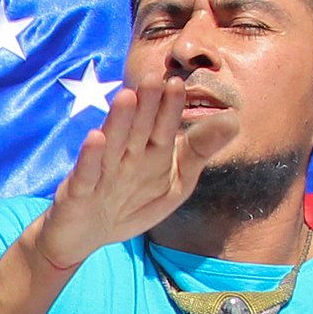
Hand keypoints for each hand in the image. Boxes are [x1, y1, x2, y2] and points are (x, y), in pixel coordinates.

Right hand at [27, 82, 204, 272]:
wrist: (83, 235)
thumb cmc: (131, 205)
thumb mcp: (174, 184)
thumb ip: (198, 152)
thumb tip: (233, 119)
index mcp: (150, 153)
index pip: (163, 128)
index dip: (170, 108)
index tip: (177, 84)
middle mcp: (125, 157)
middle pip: (138, 130)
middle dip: (146, 106)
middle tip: (153, 78)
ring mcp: (100, 173)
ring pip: (112, 144)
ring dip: (119, 121)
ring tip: (127, 97)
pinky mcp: (78, 192)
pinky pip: (86, 173)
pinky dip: (90, 157)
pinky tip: (96, 138)